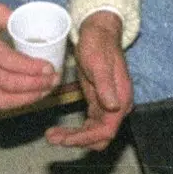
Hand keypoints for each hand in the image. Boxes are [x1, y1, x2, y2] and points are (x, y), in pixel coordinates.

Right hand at [0, 4, 58, 108]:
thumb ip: (10, 16)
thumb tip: (32, 24)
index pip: (11, 62)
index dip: (33, 68)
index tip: (50, 67)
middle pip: (10, 84)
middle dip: (36, 85)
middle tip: (54, 80)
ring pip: (3, 99)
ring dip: (28, 99)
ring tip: (45, 91)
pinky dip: (15, 101)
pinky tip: (29, 95)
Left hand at [46, 11, 132, 149]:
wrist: (98, 32)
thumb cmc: (98, 44)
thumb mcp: (99, 63)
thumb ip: (106, 85)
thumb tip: (113, 107)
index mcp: (121, 99)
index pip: (106, 130)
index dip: (86, 138)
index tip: (66, 140)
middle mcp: (117, 106)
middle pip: (100, 136)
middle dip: (78, 141)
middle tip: (54, 139)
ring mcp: (108, 105)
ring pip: (93, 132)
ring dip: (74, 138)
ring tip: (51, 136)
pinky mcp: (98, 102)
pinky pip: (89, 124)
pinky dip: (76, 130)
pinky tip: (60, 130)